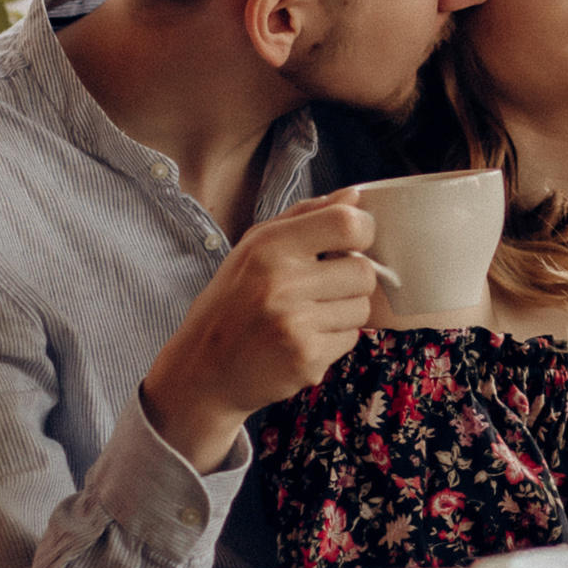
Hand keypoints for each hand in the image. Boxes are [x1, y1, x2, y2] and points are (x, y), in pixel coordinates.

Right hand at [140, 188, 382, 469]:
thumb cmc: (232, 303)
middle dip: (353, 280)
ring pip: (362, 309)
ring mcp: (295, 325)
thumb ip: (305, 216)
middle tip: (325, 287)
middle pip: (364, 272)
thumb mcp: (253, 248)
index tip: (355, 240)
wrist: (203, 371)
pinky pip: (350, 339)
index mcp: (269, 247)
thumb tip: (353, 196)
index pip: (346, 224)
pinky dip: (334, 340)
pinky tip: (302, 339)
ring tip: (309, 316)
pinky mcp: (306, 359)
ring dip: (344, 312)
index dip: (363, 230)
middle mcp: (282, 284)